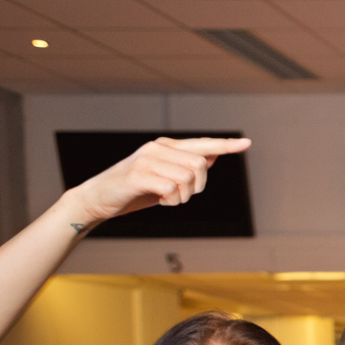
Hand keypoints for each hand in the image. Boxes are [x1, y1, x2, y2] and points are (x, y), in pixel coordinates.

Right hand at [67, 136, 249, 226]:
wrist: (98, 199)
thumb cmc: (134, 190)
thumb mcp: (165, 178)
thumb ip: (186, 168)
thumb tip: (212, 159)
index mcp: (166, 147)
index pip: (201, 144)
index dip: (224, 146)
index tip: (246, 143)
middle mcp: (157, 148)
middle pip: (199, 165)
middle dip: (198, 187)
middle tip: (182, 196)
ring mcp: (147, 160)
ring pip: (187, 178)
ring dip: (183, 197)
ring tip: (168, 199)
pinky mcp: (138, 175)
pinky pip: (171, 189)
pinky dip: (171, 200)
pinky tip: (160, 201)